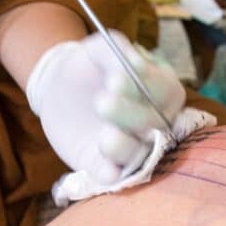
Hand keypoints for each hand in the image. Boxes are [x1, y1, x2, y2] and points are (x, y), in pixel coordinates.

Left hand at [27, 31, 184, 183]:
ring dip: (123, 147)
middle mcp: (153, 122)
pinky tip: (106, 171)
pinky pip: (116, 177)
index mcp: (160, 90)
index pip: (167, 92)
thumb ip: (117, 51)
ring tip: (105, 136)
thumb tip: (136, 64)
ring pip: (139, 154)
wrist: (58, 87)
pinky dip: (113, 176)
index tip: (116, 79)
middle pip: (154, 124)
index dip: (147, 86)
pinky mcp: (106, 166)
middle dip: (130, 115)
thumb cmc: (89, 65)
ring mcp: (132, 146)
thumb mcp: (100, 48)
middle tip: (102, 102)